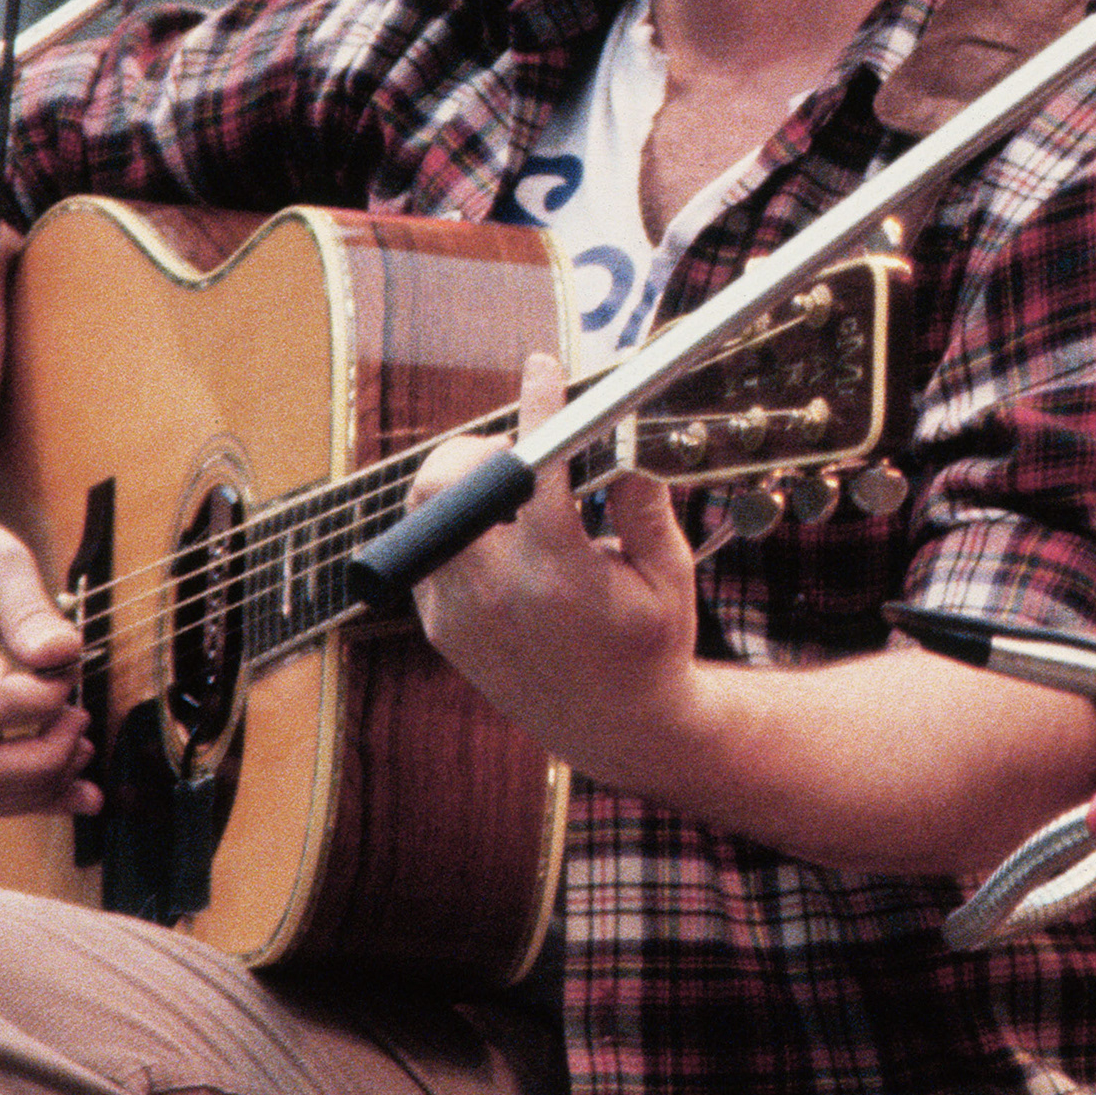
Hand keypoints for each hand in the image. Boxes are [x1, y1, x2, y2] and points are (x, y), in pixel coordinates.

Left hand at [406, 353, 703, 781]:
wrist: (611, 727)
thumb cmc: (651, 646)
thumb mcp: (668, 575)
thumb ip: (643, 506)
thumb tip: (623, 441)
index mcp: (559, 577)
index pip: (533, 471)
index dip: (537, 408)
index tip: (543, 367)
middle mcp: (495, 595)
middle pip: (447, 481)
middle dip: (481, 447)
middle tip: (525, 453)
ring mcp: (457, 614)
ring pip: (428, 511)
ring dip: (468, 485)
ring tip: (519, 496)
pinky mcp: (440, 626)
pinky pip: (433, 550)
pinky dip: (464, 528)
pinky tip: (508, 542)